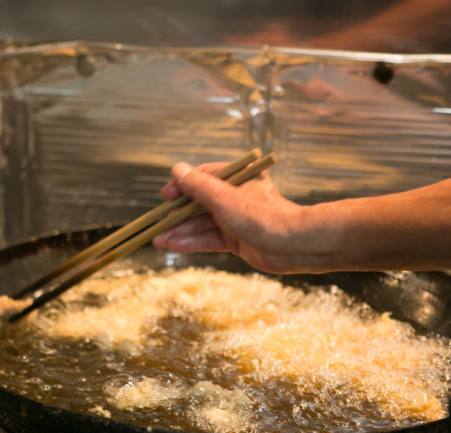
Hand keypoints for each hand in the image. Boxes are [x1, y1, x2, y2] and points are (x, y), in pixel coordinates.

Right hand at [152, 161, 311, 273]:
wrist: (293, 246)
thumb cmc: (262, 216)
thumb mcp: (224, 198)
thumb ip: (198, 185)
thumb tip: (176, 169)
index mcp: (238, 177)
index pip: (203, 177)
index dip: (182, 187)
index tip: (165, 196)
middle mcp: (236, 196)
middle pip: (199, 203)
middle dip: (178, 215)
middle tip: (157, 224)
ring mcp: (236, 218)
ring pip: (202, 223)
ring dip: (181, 231)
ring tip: (158, 240)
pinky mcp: (237, 238)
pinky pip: (210, 238)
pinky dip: (193, 242)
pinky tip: (174, 245)